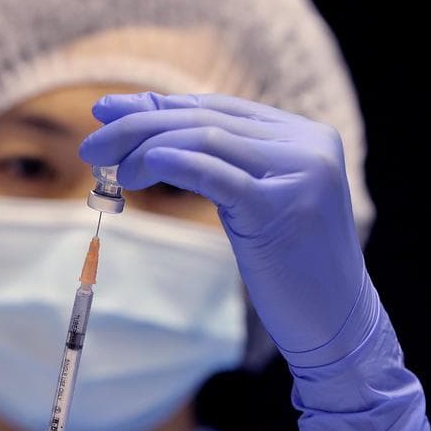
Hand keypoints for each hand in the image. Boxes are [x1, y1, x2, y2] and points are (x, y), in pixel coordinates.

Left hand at [81, 92, 366, 357]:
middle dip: (140, 125)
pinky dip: (171, 164)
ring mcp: (300, 172)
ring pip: (205, 138)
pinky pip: (214, 174)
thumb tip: (151, 135)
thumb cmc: (292, 268)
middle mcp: (308, 144)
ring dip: (145, 148)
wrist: (337, 325)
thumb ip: (223, 163)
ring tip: (110, 169)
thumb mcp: (258, 203)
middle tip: (92, 144)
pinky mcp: (282, 206)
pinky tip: (139, 170)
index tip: (107, 111)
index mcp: (306, 135)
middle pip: (206, 118)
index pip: (217, 106)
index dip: (158, 105)